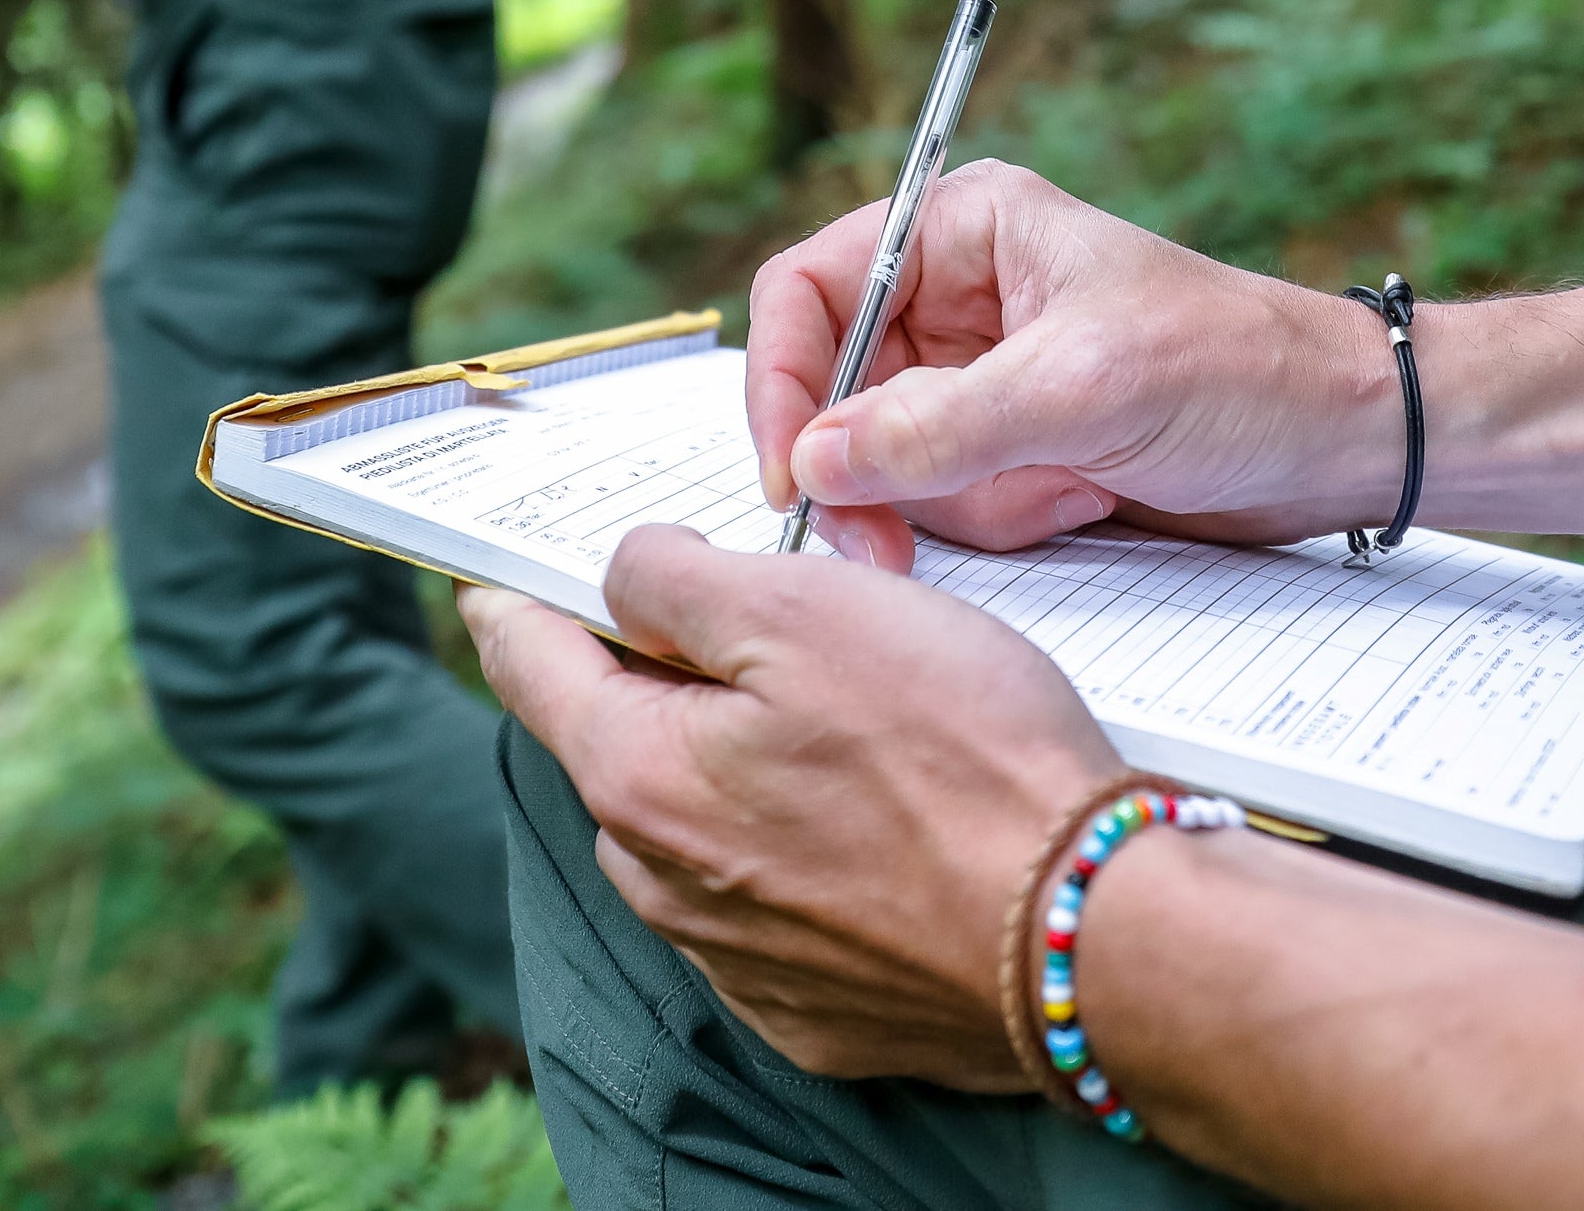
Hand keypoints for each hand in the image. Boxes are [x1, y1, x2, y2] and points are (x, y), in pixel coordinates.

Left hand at [463, 525, 1123, 1084]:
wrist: (1090, 936)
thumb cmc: (962, 761)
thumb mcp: (809, 609)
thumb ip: (682, 579)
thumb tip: (626, 575)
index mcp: (639, 776)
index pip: (531, 667)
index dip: (515, 603)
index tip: (492, 583)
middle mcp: (664, 885)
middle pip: (623, 746)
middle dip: (665, 682)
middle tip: (755, 622)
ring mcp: (739, 960)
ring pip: (700, 827)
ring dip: (740, 768)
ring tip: (853, 720)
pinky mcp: (816, 1009)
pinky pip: (774, 904)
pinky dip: (803, 850)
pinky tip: (885, 819)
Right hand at [748, 159, 1400, 572]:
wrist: (1344, 443)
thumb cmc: (1239, 371)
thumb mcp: (1084, 390)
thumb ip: (940, 427)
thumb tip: (814, 460)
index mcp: (964, 230)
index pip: (809, 290)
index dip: (780, 380)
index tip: (794, 475)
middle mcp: (958, 297)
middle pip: (833, 391)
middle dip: (875, 470)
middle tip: (890, 546)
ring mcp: (982, 379)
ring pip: (889, 462)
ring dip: (969, 499)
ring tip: (1065, 489)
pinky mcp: (1013, 449)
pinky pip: (948, 504)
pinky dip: (1006, 520)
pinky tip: (1082, 503)